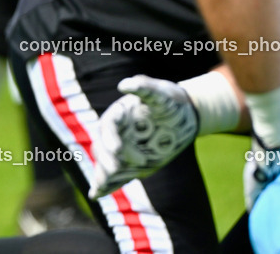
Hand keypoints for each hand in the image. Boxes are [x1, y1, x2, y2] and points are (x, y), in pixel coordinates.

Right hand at [89, 75, 198, 197]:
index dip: (109, 137)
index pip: (108, 126)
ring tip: (98, 188)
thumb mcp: (162, 93)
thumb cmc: (171, 101)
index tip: (118, 149)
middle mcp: (117, 132)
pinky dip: (105, 185)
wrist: (183, 118)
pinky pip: (115, 175)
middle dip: (106, 159)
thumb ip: (144, 87)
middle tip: (116, 169)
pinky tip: (96, 195)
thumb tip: (124, 85)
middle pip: (103, 146)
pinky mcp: (130, 163)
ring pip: (106, 162)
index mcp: (120, 113)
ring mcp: (123, 148)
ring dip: (102, 174)